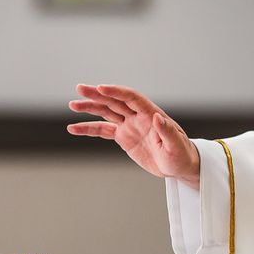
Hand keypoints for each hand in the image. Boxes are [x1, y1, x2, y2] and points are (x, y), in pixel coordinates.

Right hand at [67, 84, 199, 188]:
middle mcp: (138, 116)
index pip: (131, 98)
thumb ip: (167, 130)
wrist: (178, 166)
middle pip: (114, 101)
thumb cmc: (181, 155)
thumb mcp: (176, 145)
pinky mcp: (123, 137)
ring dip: (90, 108)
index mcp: (150, 114)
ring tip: (72, 105)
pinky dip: (88, 129)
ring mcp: (129, 125)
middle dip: (97, 94)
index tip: (100, 87)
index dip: (116, 91)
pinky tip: (74, 128)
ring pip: (106, 112)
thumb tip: (158, 116)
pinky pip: (103, 130)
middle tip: (80, 88)